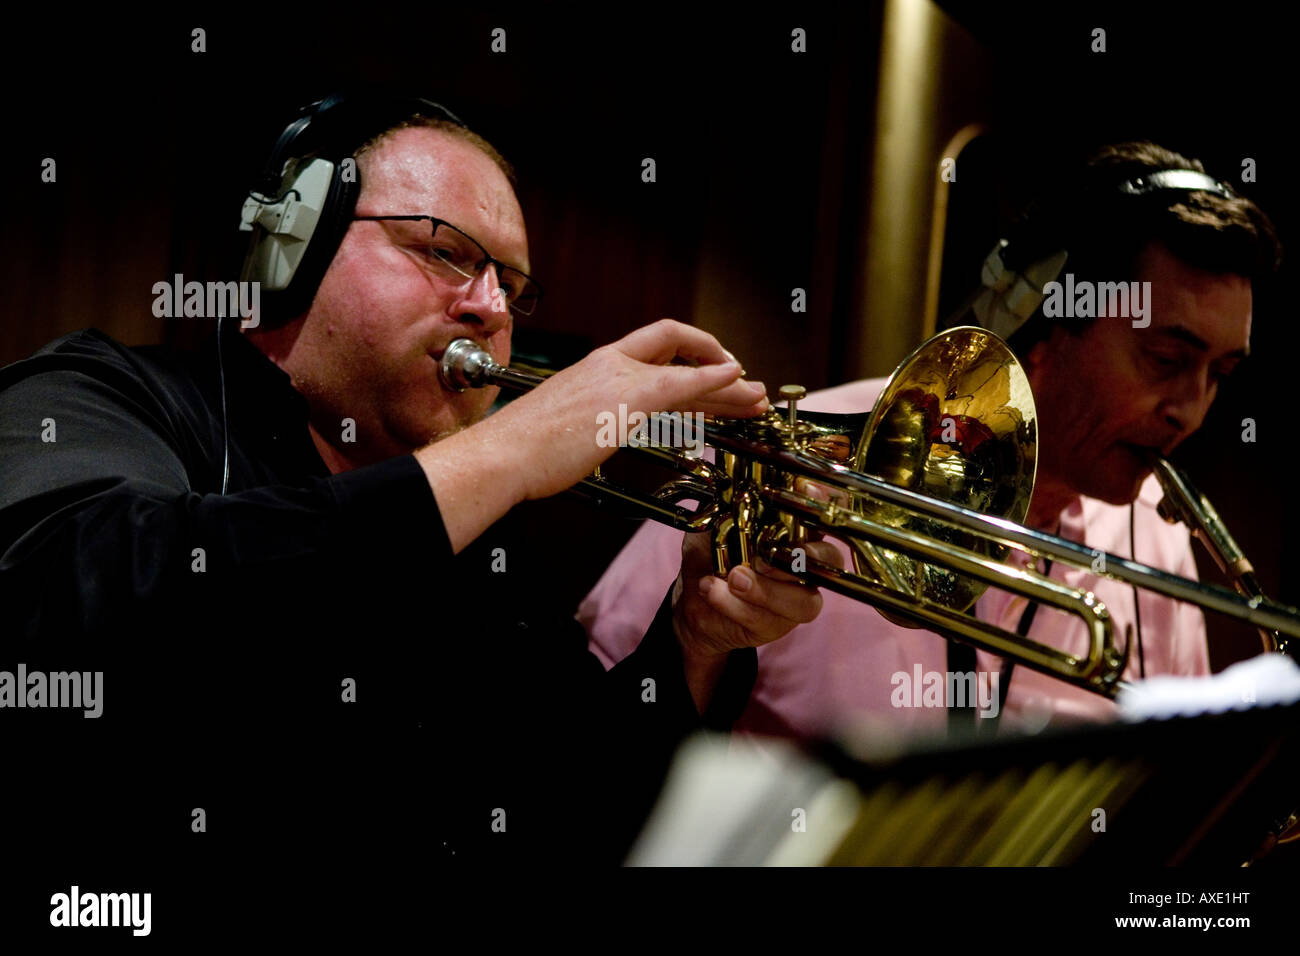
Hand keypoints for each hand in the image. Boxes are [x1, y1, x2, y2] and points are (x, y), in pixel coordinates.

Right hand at [419, 319, 765, 552]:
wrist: (504, 454)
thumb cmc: (525, 450)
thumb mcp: (567, 425)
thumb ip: (592, 419)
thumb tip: (599, 433)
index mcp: (595, 367)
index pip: (654, 346)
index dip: (687, 355)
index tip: (709, 375)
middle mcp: (610, 364)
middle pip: (678, 352)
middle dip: (717, 368)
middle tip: (747, 387)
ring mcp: (620, 379)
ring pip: (688, 371)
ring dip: (727, 384)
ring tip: (756, 397)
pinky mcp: (629, 399)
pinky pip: (684, 384)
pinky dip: (715, 382)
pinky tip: (737, 383)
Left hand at [671, 503, 842, 710]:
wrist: (693, 601)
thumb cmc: (710, 556)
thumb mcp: (711, 526)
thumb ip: (724, 511)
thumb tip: (731, 495)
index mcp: (795, 531)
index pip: (824, 513)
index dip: (823, 502)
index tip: (806, 488)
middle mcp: (804, 563)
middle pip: (829, 560)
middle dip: (800, 557)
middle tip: (763, 558)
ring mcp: (795, 597)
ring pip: (804, 601)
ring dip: (765, 590)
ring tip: (732, 578)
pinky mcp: (778, 625)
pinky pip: (767, 619)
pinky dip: (736, 605)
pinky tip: (712, 590)